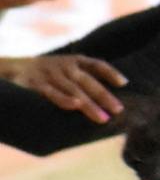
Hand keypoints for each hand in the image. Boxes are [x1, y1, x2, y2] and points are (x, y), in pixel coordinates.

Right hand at [2, 53, 126, 122]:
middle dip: (104, 96)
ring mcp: (51, 75)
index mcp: (76, 61)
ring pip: (73, 90)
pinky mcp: (36, 84)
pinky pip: (51, 92)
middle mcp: (65, 66)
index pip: (97, 64)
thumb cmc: (52, 72)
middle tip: (118, 110)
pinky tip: (75, 106)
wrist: (16, 67)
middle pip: (88, 81)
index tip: (124, 83)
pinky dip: (63, 99)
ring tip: (102, 117)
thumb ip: (88, 76)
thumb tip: (116, 93)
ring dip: (89, 104)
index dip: (111, 72)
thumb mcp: (69, 68)